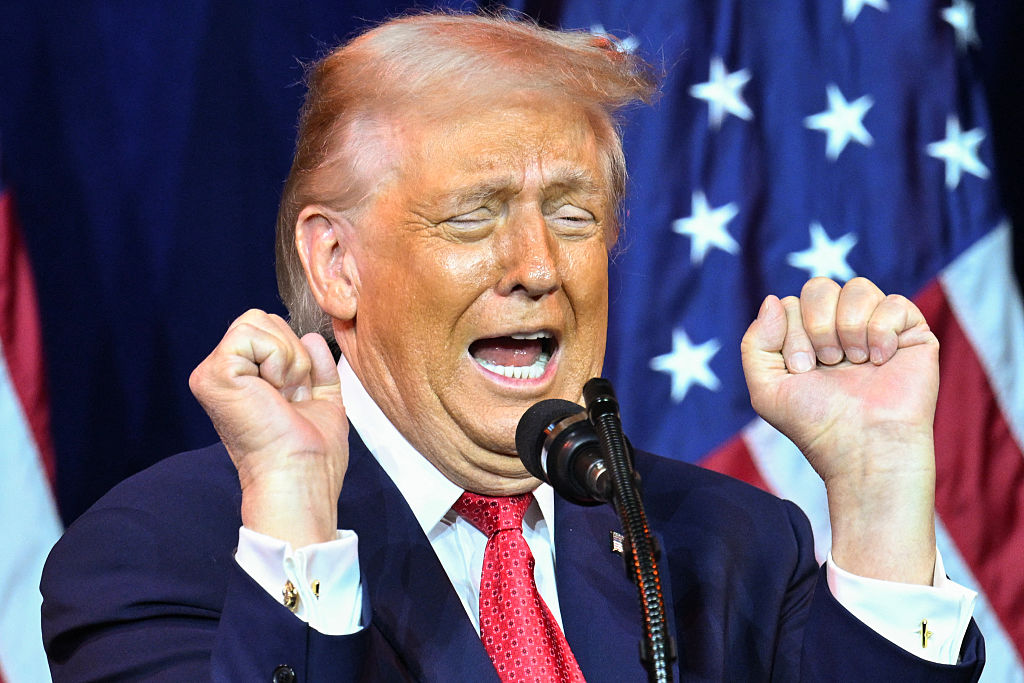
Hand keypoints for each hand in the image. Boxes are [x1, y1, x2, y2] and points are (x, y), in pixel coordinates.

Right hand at [189, 310, 347, 546]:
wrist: (300, 476)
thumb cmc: (311, 454)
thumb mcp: (322, 400)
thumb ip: (317, 368)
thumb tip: (310, 337)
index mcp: (246, 381)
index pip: (271, 331)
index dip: (297, 354)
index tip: (300, 394)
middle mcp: (224, 375)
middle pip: (263, 318)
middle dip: (293, 352)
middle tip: (292, 394)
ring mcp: (213, 374)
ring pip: (256, 320)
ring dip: (288, 357)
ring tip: (284, 393)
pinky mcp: (214, 374)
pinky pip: (250, 333)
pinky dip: (277, 358)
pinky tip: (274, 390)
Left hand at [741, 277, 937, 582]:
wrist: (863, 448)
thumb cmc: (816, 424)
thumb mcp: (766, 389)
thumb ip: (756, 342)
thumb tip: (775, 298)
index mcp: (807, 337)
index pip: (790, 303)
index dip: (791, 333)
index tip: (803, 370)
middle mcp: (841, 328)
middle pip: (820, 286)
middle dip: (817, 325)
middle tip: (827, 363)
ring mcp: (876, 328)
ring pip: (857, 287)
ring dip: (848, 327)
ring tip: (855, 363)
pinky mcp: (912, 334)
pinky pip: (894, 302)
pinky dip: (881, 331)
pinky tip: (881, 361)